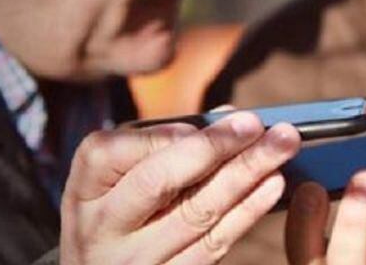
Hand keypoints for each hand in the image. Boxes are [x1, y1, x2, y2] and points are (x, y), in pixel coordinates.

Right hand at [59, 112, 300, 263]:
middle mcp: (102, 229)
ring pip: (196, 213)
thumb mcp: (121, 175)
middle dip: (213, 147)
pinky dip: (248, 211)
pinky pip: (214, 246)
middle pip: (158, 182)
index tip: (201, 121)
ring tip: (282, 145)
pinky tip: (274, 185)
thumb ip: (167, 141)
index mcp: (84, 190)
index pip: (110, 153)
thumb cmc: (122, 209)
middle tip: (257, 123)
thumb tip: (232, 116)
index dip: (162, 134)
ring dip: (245, 174)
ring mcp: (134, 262)